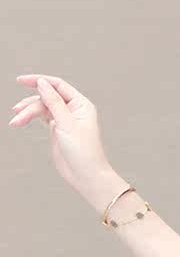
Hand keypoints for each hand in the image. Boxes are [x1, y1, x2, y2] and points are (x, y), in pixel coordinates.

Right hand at [9, 73, 117, 207]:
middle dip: (31, 104)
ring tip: (16, 121)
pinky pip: (41, 117)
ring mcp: (65, 119)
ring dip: (28, 113)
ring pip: (42, 108)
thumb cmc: (85, 152)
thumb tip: (42, 83)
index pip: (58, 85)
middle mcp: (73, 109)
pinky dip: (30, 118)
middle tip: (17, 110)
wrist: (86, 176)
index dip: (39, 80)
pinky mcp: (57, 129)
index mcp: (81, 104)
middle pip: (47, 97)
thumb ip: (54, 102)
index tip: (22, 80)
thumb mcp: (67, 124)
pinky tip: (20, 121)